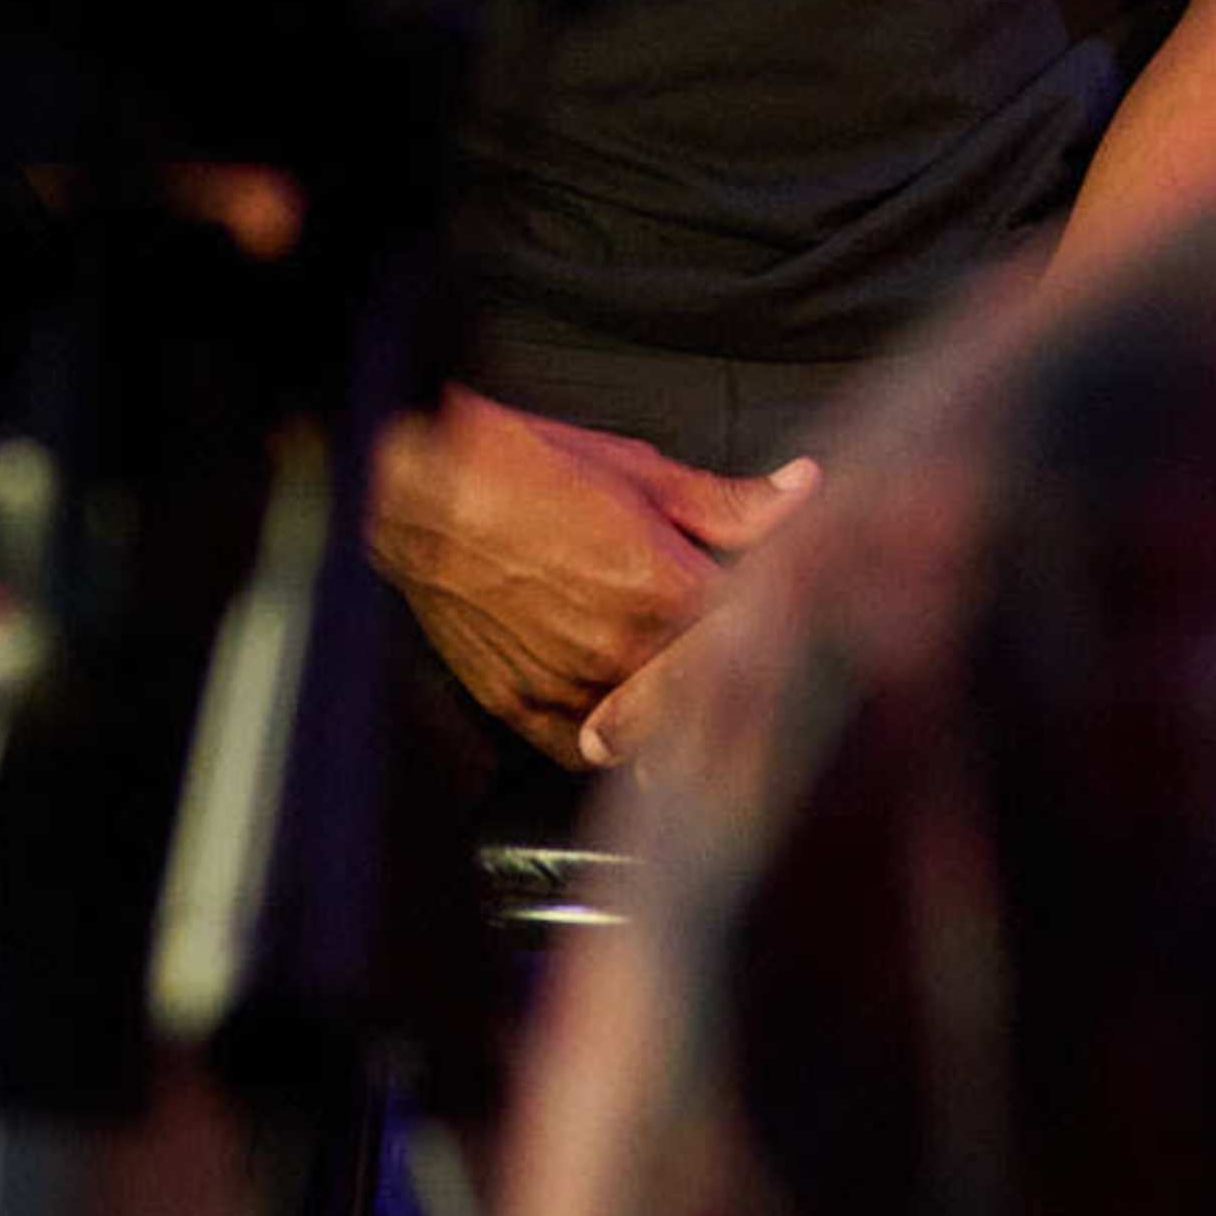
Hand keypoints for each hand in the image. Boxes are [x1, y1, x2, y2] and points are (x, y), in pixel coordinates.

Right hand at [368, 387, 820, 765]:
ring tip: (691, 711)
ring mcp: (567, 684)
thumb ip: (726, 502)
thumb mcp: (636, 469)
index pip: (755, 637)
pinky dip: (608, 740)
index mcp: (662, 588)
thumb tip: (798, 492)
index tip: (787, 635)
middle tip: (755, 696)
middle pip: (709, 703)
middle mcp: (620, 650)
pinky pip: (582, 751)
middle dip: (737, 696)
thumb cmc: (515, 465)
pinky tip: (619, 717)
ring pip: (651, 736)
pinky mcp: (518, 703)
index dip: (780, 635)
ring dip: (675, 724)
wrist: (416, 485)